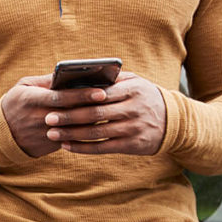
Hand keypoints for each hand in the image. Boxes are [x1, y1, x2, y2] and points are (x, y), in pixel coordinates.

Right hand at [1, 74, 107, 156]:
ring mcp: (44, 134)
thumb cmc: (14, 104)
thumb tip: (70, 73)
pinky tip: (97, 124)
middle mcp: (38, 118)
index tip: (101, 90)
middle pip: (71, 113)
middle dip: (93, 107)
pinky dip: (84, 132)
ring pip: (74, 129)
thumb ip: (45, 80)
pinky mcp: (48, 146)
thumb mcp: (24, 87)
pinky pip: (71, 138)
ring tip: (109, 112)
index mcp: (31, 100)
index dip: (82, 94)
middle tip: (113, 101)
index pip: (61, 97)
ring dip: (92, 121)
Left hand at [44, 72, 166, 154]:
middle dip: (69, 117)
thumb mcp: (136, 83)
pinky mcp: (131, 145)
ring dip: (71, 134)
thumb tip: (84, 73)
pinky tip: (66, 146)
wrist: (174, 122)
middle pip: (95, 114)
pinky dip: (82, 148)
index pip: (100, 93)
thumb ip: (114, 79)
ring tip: (51, 133)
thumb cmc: (145, 98)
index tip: (56, 99)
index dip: (77, 98)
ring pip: (96, 133)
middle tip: (48, 118)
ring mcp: (132, 128)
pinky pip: (101, 148)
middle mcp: (133, 109)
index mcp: (132, 89)